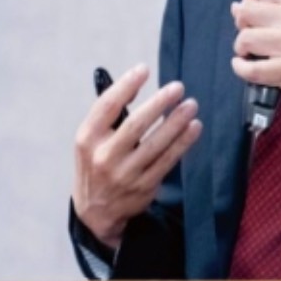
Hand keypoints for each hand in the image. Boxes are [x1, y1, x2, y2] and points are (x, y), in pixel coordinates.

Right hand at [72, 64, 201, 249]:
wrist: (96, 210)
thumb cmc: (96, 162)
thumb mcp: (90, 138)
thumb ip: (108, 113)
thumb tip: (134, 83)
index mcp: (87, 138)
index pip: (107, 106)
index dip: (126, 85)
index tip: (143, 69)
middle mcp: (105, 156)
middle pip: (135, 124)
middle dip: (159, 103)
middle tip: (177, 87)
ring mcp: (125, 173)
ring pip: (156, 144)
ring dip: (176, 122)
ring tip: (191, 105)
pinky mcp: (144, 186)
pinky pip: (168, 161)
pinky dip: (183, 143)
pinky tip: (194, 128)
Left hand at [230, 0, 280, 118]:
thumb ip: (277, 7)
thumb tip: (236, 6)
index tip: (254, 14)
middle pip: (246, 11)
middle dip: (241, 24)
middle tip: (250, 35)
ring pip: (245, 38)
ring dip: (241, 48)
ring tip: (250, 53)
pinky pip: (251, 68)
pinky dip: (240, 68)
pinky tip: (244, 66)